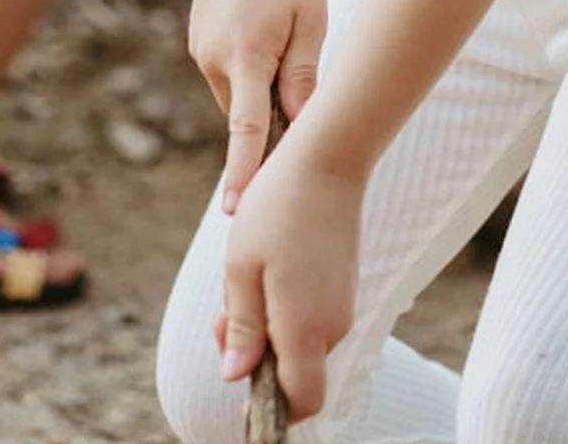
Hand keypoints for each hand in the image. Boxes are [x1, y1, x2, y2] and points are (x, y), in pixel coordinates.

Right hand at [187, 0, 327, 211]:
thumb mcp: (311, 21)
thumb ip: (301, 76)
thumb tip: (297, 126)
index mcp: (248, 54)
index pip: (245, 129)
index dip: (243, 172)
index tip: (236, 210)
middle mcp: (215, 56)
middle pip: (245, 111)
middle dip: (270, 112)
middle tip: (300, 75)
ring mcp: (201, 47)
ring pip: (235, 90)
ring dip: (258, 83)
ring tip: (284, 32)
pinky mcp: (197, 37)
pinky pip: (226, 69)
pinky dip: (246, 64)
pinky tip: (264, 26)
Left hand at [217, 128, 363, 420]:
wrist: (328, 156)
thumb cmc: (277, 207)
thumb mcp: (241, 268)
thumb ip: (243, 329)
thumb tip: (236, 376)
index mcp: (304, 327)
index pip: (302, 402)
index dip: (272, 411)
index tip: (241, 390)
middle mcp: (332, 323)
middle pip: (297, 373)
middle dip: (257, 358)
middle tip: (224, 314)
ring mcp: (343, 303)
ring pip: (302, 343)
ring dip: (268, 328)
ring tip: (244, 277)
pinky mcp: (344, 284)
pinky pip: (312, 318)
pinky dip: (285, 308)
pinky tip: (267, 267)